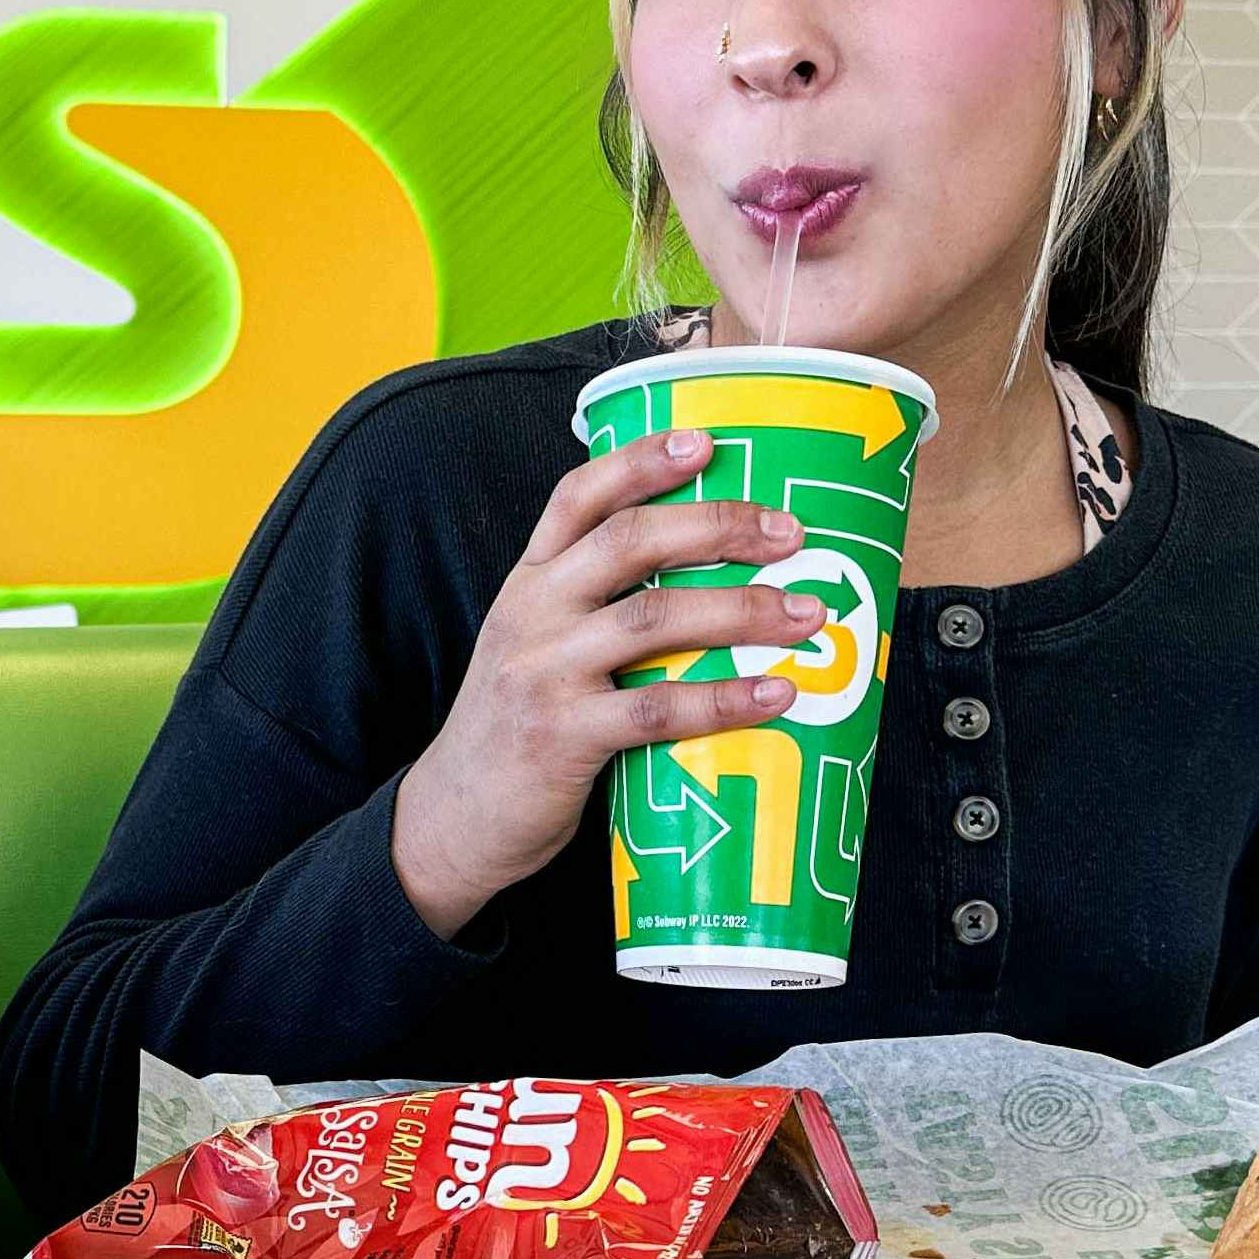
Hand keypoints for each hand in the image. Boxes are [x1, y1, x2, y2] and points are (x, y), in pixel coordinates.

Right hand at [390, 427, 829, 940]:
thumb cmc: (517, 731)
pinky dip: (724, 698)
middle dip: (717, 526)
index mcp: (527, 583)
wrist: (453, 818)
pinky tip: (775, 694)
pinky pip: (656, 709)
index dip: (641, 461)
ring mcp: (542, 674)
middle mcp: (530, 614)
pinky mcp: (561, 737)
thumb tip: (711, 586)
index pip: (578, 498)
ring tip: (805, 613)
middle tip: (790, 534)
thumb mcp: (534, 648)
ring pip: (651, 618)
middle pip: (628, 542)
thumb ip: (593, 612)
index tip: (705, 440)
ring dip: (740, 609)